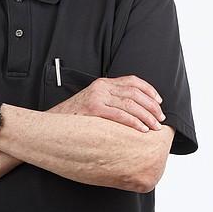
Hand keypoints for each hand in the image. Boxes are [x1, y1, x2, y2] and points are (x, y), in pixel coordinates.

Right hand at [49, 75, 164, 131]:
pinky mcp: (94, 109)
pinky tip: (142, 130)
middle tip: (161, 119)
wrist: (52, 124)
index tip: (159, 102)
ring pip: (130, 103)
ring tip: (155, 127)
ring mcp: (97, 97)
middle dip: (152, 106)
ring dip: (147, 116)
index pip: (133, 81)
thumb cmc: (75, 118)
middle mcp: (101, 87)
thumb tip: (135, 111)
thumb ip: (110, 101)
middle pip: (135, 93)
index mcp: (103, 83)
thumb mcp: (93, 102)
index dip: (150, 90)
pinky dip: (134, 122)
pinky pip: (120, 115)